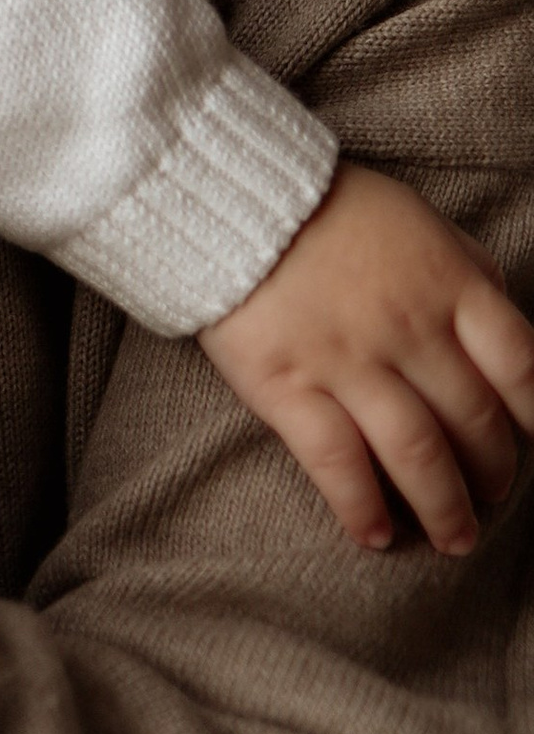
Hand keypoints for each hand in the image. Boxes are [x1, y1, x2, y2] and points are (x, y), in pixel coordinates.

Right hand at [198, 162, 533, 554]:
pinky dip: (363, 509)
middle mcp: (409, 328)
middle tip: (492, 497)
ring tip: (454, 537)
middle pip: (474, 422)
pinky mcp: (287, 386)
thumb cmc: (329, 208)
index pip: (521, 367)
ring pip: (418, 455)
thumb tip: (501, 310)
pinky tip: (378, 536)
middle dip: (492, 474)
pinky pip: (338, 463)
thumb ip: (464, 267)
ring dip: (445, 509)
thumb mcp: (417, 220)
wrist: (230, 196)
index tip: (533, 443)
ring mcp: (348, 360)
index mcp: (449, 285)